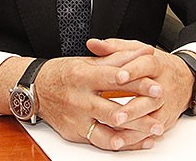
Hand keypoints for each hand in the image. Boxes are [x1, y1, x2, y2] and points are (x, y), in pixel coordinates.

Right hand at [33, 39, 163, 150]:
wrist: (36, 90)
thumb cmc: (63, 73)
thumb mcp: (88, 61)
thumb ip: (119, 58)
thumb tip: (144, 51)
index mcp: (82, 76)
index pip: (112, 79)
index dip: (135, 83)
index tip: (156, 86)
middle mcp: (79, 99)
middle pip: (113, 108)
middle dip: (139, 111)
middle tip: (160, 110)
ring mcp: (77, 119)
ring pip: (109, 130)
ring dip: (134, 132)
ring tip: (154, 130)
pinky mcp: (76, 133)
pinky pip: (101, 142)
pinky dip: (121, 143)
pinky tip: (136, 141)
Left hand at [87, 38, 194, 135]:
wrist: (184, 80)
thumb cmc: (154, 65)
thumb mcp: (137, 51)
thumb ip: (113, 48)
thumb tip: (92, 44)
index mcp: (156, 65)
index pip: (146, 66)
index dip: (133, 71)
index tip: (119, 76)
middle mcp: (163, 86)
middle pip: (149, 98)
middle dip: (133, 108)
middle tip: (117, 116)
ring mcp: (165, 105)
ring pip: (151, 119)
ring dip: (134, 128)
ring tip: (116, 135)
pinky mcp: (164, 120)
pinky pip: (151, 132)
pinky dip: (137, 139)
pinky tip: (122, 142)